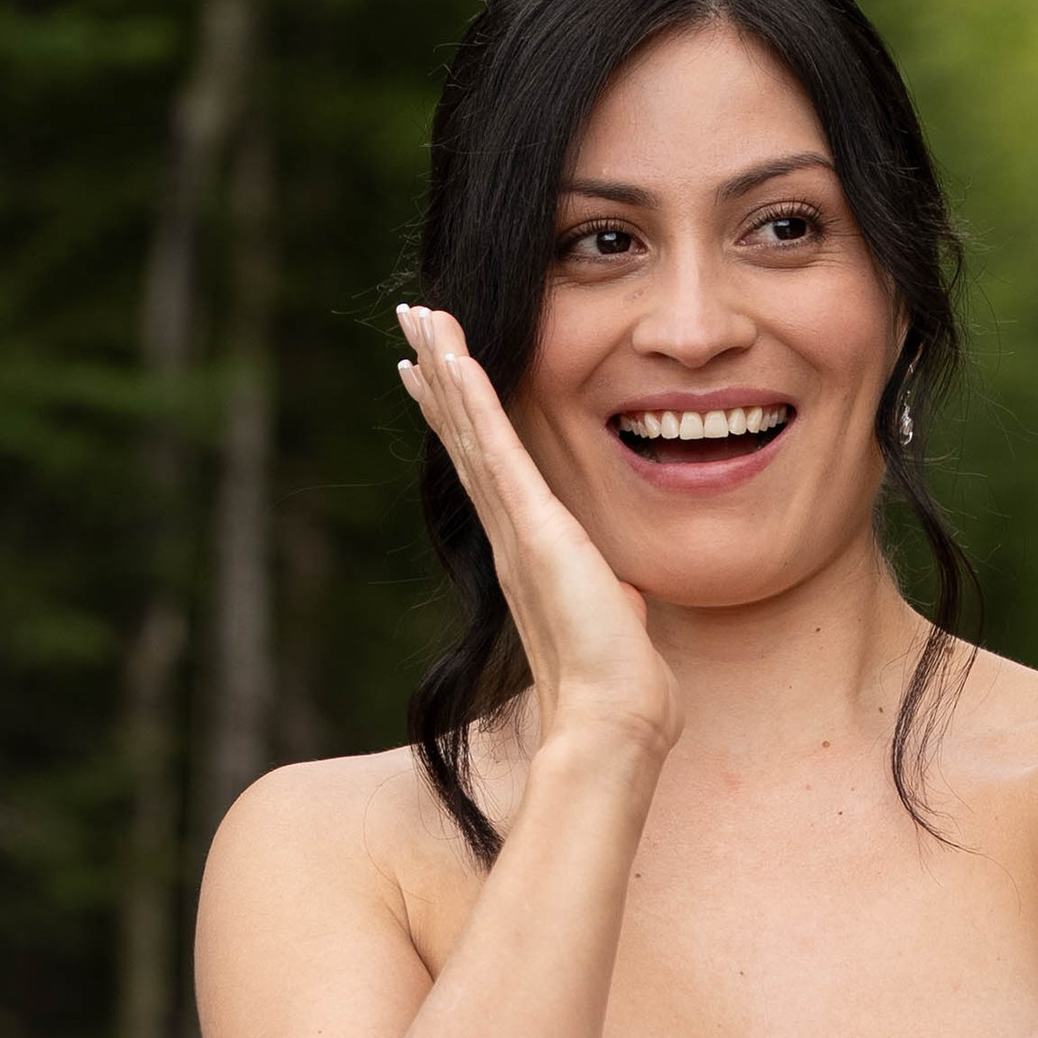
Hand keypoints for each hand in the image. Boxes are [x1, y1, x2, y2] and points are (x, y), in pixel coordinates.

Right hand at [398, 304, 678, 766]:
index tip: (438, 377)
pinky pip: (495, 447)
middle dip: (439, 376)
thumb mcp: (618, 627)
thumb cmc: (620, 691)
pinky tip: (451, 355)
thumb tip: (627, 602)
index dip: (462, 420)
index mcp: (529, 552)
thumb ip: (614, 603)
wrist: (612, 719)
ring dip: (445, 367)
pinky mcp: (532, 525)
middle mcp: (511, 534)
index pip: (490, 469)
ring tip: (418, 317)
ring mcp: (516, 527)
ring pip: (471, 430)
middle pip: (466, 437)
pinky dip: (471, 398)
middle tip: (411, 325)